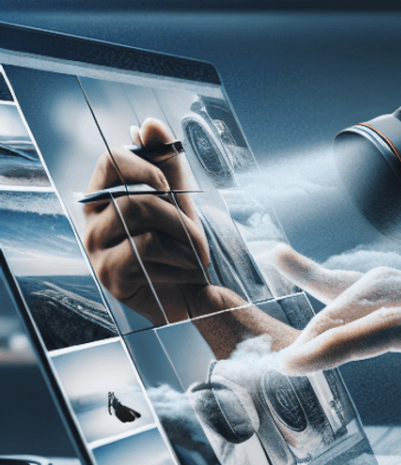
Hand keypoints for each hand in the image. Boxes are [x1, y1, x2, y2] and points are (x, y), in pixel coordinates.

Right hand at [83, 118, 211, 323]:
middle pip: (134, 196)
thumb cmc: (179, 245)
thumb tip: (148, 125)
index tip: (168, 186)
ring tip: (196, 254)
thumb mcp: (179, 199)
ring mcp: (95, 249)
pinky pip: (143, 247)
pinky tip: (182, 270)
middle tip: (198, 235)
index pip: (110, 160)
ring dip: (181, 235)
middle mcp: (91, 220)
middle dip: (178, 215)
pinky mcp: (108, 275)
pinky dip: (175, 257)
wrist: (191, 294)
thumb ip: (166, 162)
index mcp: (104, 196)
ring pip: (140, 217)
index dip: (144, 166)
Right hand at [273, 246, 400, 464]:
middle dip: (328, 324)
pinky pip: (388, 290)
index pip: (387, 326)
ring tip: (283, 264)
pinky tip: (312, 273)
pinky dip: (347, 283)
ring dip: (332, 287)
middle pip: (375, 299)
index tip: (292, 363)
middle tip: (290, 361)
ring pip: (378, 284)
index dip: (338, 345)